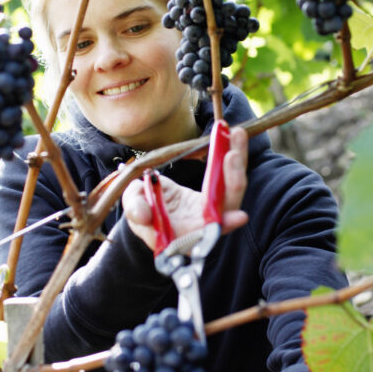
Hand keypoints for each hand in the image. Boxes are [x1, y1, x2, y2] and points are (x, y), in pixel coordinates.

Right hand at [121, 125, 248, 251]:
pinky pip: (228, 173)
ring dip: (237, 161)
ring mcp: (211, 208)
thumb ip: (135, 209)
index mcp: (183, 237)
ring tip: (236, 134)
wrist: (149, 203)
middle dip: (234, 182)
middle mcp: (204, 225)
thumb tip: (143, 214)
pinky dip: (232, 152)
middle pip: (227, 208)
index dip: (224, 225)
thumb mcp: (132, 207)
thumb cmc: (140, 210)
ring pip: (232, 188)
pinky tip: (233, 134)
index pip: (208, 233)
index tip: (240, 216)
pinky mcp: (215, 192)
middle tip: (232, 156)